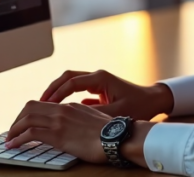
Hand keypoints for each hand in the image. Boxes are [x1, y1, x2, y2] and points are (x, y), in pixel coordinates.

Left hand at [5, 101, 110, 163]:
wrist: (118, 137)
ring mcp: (59, 121)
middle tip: (13, 131)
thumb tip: (76, 126)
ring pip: (27, 119)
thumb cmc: (111, 133)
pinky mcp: (58, 135)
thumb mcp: (94, 121)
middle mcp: (62, 110)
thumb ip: (81, 120)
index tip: (24, 122)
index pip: (43, 104)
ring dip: (14, 129)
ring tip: (9, 140)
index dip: (29, 113)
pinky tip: (13, 145)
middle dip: (18, 119)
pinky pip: (30, 134)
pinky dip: (18, 139)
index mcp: (71, 106)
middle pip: (30, 107)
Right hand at [40, 69, 173, 119]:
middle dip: (52, 89)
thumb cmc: (139, 106)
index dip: (56, 93)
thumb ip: (95, 114)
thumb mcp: (117, 113)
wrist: (154, 100)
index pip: (71, 82)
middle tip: (39, 102)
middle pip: (67, 77)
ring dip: (58, 92)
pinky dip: (67, 96)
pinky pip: (78, 89)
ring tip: (45, 105)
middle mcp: (97, 76)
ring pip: (71, 82)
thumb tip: (75, 117)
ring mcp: (98, 81)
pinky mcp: (99, 89)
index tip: (45, 104)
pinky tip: (60, 109)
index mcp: (100, 78)